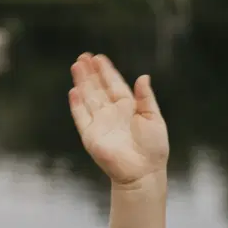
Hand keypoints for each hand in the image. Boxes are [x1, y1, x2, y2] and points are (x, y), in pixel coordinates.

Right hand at [68, 53, 168, 185]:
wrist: (144, 171)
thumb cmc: (154, 147)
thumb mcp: (153, 118)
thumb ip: (146, 97)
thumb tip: (143, 77)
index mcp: (128, 108)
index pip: (114, 85)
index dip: (106, 71)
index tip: (99, 58)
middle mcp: (112, 113)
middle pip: (98, 88)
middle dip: (91, 72)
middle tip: (83, 56)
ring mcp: (100, 123)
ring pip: (88, 98)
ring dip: (82, 82)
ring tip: (77, 65)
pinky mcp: (91, 136)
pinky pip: (81, 117)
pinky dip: (77, 104)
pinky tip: (74, 90)